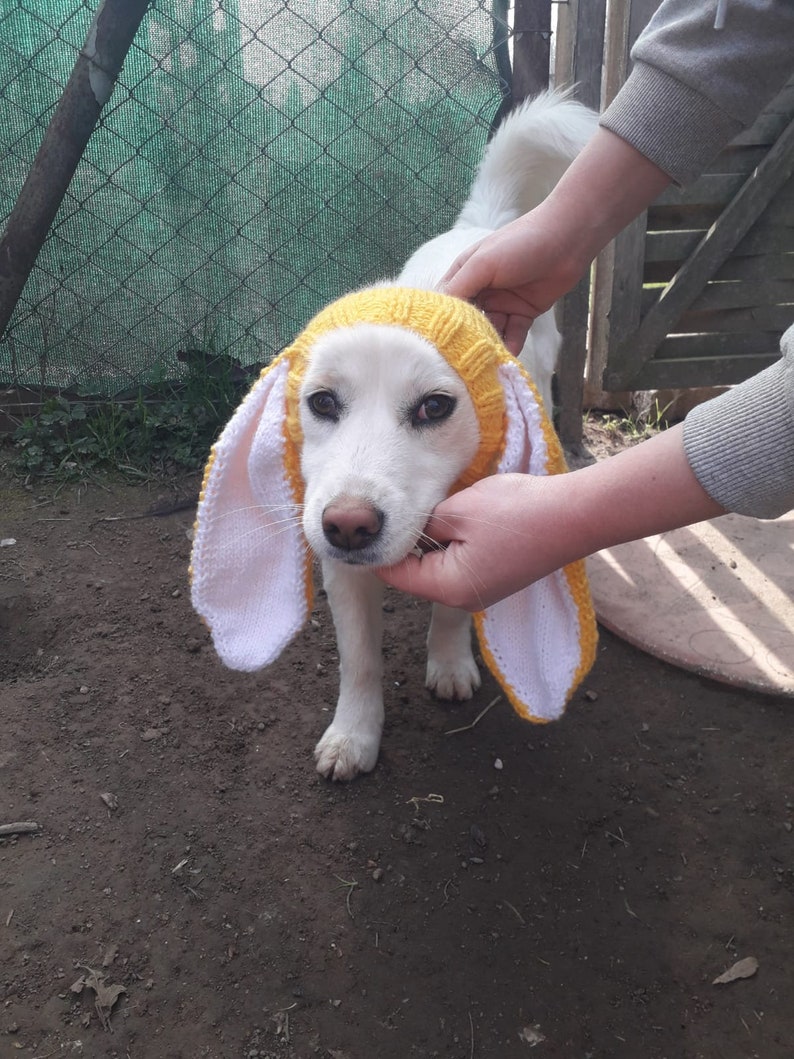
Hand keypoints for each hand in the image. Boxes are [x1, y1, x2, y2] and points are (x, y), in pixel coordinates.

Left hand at [377, 426, 724, 609]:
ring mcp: (482, 591)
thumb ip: (422, 524)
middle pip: (415, 573)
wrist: (576, 515)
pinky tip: (455, 517)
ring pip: (438, 566)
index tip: (365, 521)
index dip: (378, 547)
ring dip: (430, 542)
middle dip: (405, 544)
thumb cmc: (517, 511)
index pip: (394, 574)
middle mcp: (463, 598)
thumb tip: (400, 530)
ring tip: (426, 509)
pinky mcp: (496, 578)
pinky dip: (452, 543)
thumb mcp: (457, 510)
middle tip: (392, 509)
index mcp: (448, 587)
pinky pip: (460, 563)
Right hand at [441, 128, 671, 352]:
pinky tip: (505, 362)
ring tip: (482, 368)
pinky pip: (513, 335)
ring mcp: (502, 303)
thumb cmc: (521, 243)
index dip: (441, 323)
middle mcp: (481, 290)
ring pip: (490, 332)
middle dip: (465, 341)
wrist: (568, 239)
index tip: (436, 346)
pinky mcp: (523, 313)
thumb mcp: (483, 263)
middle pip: (467, 322)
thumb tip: (438, 316)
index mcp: (465, 274)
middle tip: (459, 364)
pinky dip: (510, 348)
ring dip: (488, 348)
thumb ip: (460, 287)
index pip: (446, 304)